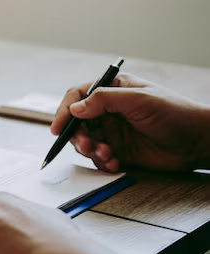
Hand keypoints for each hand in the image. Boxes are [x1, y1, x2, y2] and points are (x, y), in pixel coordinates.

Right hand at [52, 73, 209, 171]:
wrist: (197, 142)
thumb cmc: (174, 113)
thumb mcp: (138, 100)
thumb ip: (104, 100)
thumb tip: (75, 108)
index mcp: (111, 90)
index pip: (77, 96)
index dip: (64, 111)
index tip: (58, 128)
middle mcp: (107, 110)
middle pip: (76, 122)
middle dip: (77, 135)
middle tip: (86, 146)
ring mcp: (111, 131)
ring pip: (84, 141)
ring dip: (90, 150)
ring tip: (108, 155)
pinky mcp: (118, 151)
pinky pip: (97, 158)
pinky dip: (102, 162)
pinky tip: (116, 163)